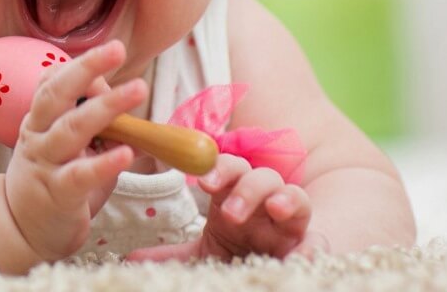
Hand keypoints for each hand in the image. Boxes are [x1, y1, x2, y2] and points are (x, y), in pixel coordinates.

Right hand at [4, 40, 147, 260]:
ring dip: (106, 106)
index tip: (110, 53)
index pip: (51, 82)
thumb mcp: (71, 148)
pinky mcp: (56, 194)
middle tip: (117, 49)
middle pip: (56, 95)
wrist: (22, 231)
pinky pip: (80, 175)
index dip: (79, 66)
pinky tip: (127, 153)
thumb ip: (97, 127)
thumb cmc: (54, 181)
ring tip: (139, 89)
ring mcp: (44, 164)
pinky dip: (104, 162)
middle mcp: (38, 135)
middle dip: (87, 68)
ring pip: (71, 128)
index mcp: (39, 119)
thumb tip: (131, 105)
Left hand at [127, 154, 327, 262]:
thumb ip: (173, 255)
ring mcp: (290, 224)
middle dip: (246, 186)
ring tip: (274, 208)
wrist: (269, 276)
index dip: (219, 169)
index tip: (204, 182)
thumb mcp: (205, 256)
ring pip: (293, 196)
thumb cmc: (238, 257)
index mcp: (238, 198)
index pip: (230, 170)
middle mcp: (266, 204)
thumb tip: (130, 256)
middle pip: (261, 177)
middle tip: (228, 209)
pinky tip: (302, 254)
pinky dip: (312, 246)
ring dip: (284, 199)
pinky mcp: (309, 247)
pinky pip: (316, 241)